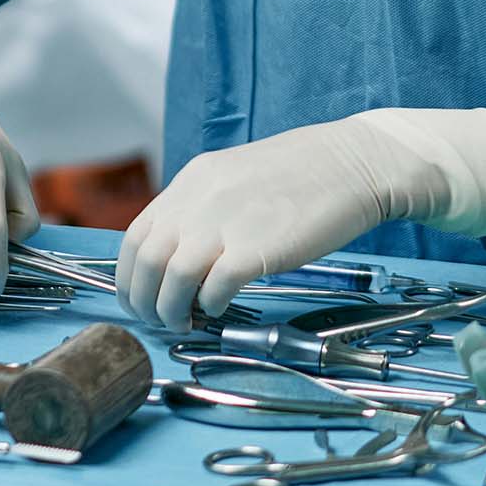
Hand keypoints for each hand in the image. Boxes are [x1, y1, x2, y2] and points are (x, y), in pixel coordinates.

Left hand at [113, 108, 485, 331]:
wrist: (356, 164)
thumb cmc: (304, 175)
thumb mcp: (237, 177)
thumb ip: (204, 207)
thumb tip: (179, 250)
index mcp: (193, 181)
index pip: (136, 235)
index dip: (129, 275)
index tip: (138, 297)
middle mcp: (200, 199)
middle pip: (146, 260)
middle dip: (142, 301)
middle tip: (155, 320)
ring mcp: (227, 222)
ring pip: (171, 279)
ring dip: (170, 310)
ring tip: (184, 322)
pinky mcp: (257, 248)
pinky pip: (214, 288)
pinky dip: (209, 306)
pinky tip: (219, 308)